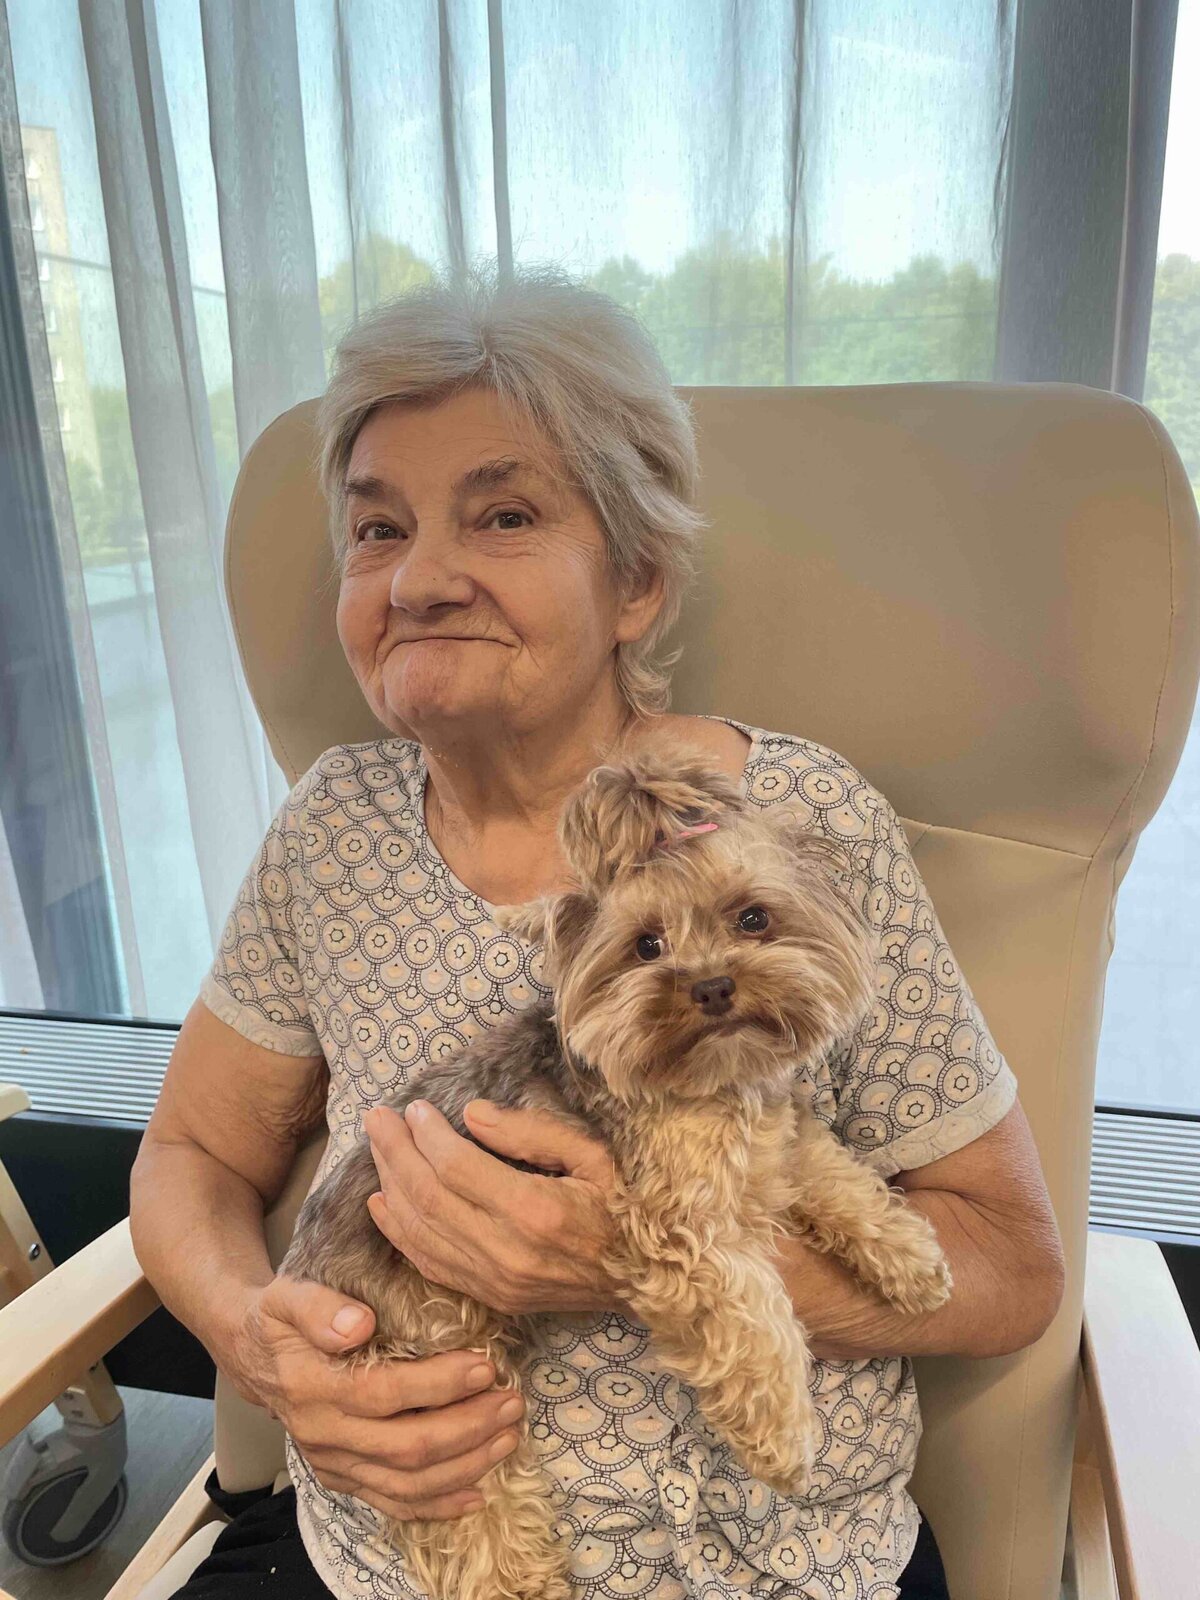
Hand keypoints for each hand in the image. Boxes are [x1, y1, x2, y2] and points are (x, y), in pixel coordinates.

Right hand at [226, 1275, 526, 1521]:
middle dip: (468, 1428)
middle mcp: (323, 1434)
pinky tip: (477, 1493)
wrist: (252, 1355)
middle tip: (511, 1402)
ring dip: (464, 1467)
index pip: (385, 1393)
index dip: (439, 1384)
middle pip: (406, 1446)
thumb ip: (320, 1308)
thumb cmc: (279, 1319)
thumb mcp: (288, 1297)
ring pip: (406, 1484)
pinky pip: (393, 1503)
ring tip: (508, 1437)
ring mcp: (334, 1464)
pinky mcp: (343, 1479)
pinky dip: (437, 1505)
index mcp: (311, 1387)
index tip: (485, 1366)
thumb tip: (360, 1323)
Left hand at [363, 1097, 623, 1316]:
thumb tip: (472, 1114)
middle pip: (428, 1197)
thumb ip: (531, 1132)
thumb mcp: (592, 1156)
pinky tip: (380, 1204)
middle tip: (377, 1119)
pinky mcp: (490, 1298)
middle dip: (395, 1153)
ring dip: (389, 1186)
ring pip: (420, 1231)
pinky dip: (398, 1233)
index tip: (415, 1108)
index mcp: (535, 1210)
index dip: (427, 1135)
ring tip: (375, 1149)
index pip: (457, 1168)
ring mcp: (494, 1281)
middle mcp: (506, 1251)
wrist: (646, 1281)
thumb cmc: (622, 1207)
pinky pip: (429, 1264)